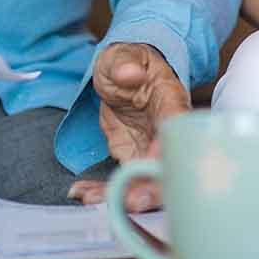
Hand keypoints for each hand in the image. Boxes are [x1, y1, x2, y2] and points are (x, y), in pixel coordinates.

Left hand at [66, 43, 187, 210]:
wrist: (123, 72)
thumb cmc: (130, 60)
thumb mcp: (124, 54)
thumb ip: (125, 63)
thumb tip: (130, 73)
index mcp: (172, 104)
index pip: (175, 132)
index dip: (167, 152)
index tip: (151, 167)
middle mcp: (166, 133)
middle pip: (169, 168)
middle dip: (152, 190)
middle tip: (129, 203)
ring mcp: (151, 149)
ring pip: (145, 181)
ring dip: (121, 197)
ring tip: (91, 198)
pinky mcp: (134, 159)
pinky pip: (123, 181)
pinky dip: (104, 191)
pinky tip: (82, 193)